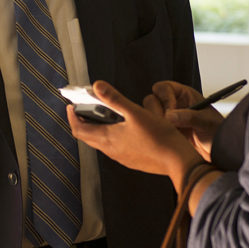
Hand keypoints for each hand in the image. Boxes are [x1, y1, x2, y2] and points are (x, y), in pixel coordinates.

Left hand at [65, 80, 198, 179]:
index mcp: (107, 139)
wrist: (178, 161)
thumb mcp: (135, 112)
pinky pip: (114, 147)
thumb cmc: (159, 137)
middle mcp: (110, 150)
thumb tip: (97, 86)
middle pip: (87, 136)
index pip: (78, 129)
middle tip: (85, 108)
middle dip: (83, 121)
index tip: (71, 106)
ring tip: (105, 114)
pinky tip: (124, 128)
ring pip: (101, 142)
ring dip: (98, 128)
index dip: (72, 116)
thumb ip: (114, 99)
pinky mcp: (131, 160)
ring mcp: (121, 157)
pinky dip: (111, 136)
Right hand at [152, 80, 222, 159]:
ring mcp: (167, 119)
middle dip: (156, 112)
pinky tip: (166, 141)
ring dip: (155, 124)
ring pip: (150, 115)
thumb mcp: (207, 122)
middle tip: (166, 125)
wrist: (219, 152)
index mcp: (184, 95)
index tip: (170, 112)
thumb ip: (189, 117)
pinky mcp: (164, 132)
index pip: (164, 88)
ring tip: (169, 134)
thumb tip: (169, 115)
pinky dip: (156, 134)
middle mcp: (174, 104)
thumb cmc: (218, 133)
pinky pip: (152, 129)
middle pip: (152, 100)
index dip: (165, 98)